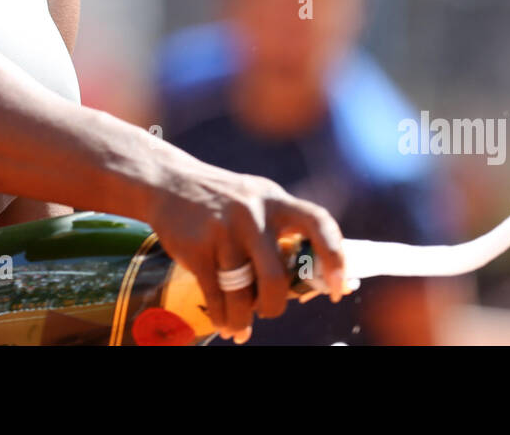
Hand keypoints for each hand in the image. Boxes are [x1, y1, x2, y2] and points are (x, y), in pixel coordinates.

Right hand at [142, 157, 349, 341]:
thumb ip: (282, 232)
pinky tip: (224, 323)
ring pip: (242, 294)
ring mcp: (223, 230)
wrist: (169, 181)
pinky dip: (221, 316)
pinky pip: (215, 296)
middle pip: (275, 276)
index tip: (340, 288)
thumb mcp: (257, 201)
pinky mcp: (196, 247)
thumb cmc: (224, 201)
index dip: (335, 257)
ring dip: (242, 319)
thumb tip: (311, 285)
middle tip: (269, 310)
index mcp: (276, 200)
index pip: (319, 222)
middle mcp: (253, 213)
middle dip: (274, 305)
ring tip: (240, 328)